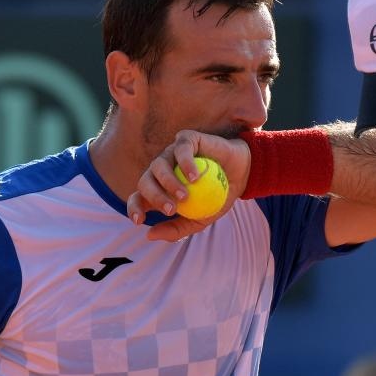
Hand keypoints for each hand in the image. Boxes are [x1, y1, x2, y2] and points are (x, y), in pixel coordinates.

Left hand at [126, 130, 250, 242]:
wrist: (242, 175)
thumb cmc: (217, 197)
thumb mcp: (198, 219)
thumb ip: (176, 229)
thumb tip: (149, 235)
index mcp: (159, 190)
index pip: (138, 197)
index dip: (134, 208)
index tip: (139, 221)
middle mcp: (161, 171)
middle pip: (144, 182)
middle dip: (154, 197)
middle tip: (171, 210)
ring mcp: (172, 154)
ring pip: (158, 165)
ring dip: (169, 183)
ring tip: (185, 196)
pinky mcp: (186, 140)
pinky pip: (180, 149)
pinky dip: (185, 164)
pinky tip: (194, 177)